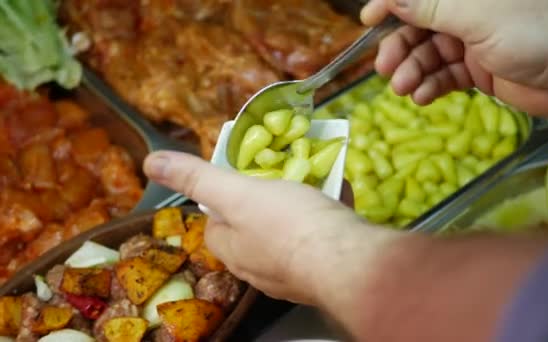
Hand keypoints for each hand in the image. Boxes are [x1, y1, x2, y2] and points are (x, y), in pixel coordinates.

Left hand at [143, 151, 393, 304]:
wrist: (348, 262)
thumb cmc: (288, 226)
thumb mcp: (237, 193)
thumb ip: (197, 178)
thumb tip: (151, 163)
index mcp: (232, 250)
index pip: (215, 222)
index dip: (223, 197)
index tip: (239, 179)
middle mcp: (258, 268)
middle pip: (252, 227)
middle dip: (265, 201)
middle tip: (280, 178)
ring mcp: (292, 274)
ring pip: (288, 234)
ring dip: (298, 208)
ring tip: (311, 184)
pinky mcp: (324, 272)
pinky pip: (318, 241)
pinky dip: (324, 219)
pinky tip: (336, 201)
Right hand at [361, 0, 547, 116]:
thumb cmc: (536, 33)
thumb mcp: (479, 17)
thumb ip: (432, 9)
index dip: (392, 6)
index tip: (368, 22)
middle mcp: (467, 15)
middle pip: (419, 28)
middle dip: (400, 48)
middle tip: (386, 70)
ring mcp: (472, 43)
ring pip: (429, 56)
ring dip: (413, 72)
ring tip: (404, 89)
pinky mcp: (478, 71)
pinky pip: (445, 77)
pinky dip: (431, 87)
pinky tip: (423, 97)